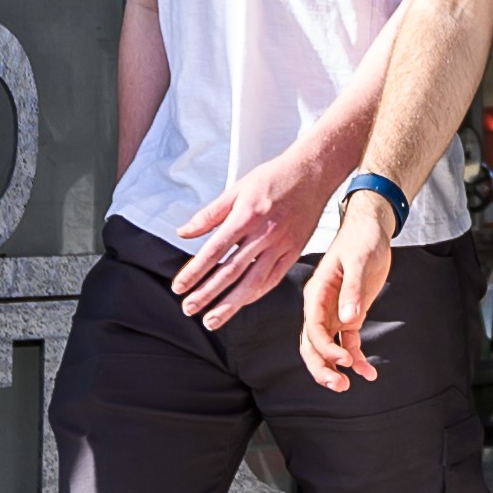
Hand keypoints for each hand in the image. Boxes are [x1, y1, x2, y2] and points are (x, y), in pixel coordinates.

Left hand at [172, 143, 347, 326]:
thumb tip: (184, 232)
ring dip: (230, 304)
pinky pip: (273, 279)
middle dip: (207, 294)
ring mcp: (282, 246)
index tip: (179, 287)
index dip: (194, 272)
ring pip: (253, 282)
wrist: (313, 173)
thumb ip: (209, 215)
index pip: (214, 252)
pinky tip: (241, 303)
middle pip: (231, 272)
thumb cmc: (274, 178)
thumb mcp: (237, 189)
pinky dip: (255, 294)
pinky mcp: (294, 252)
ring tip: (212, 320)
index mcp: (246, 217)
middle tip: (189, 309)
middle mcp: (264, 234)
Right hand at [299, 187, 401, 391]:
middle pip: (312, 345)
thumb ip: (352, 290)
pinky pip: (348, 343)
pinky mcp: (349, 316)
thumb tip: (348, 320)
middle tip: (339, 385)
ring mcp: (333, 313)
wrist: (371, 230)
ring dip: (335, 368)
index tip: (345, 359)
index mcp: (317, 293)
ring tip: (348, 386)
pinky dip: (357, 358)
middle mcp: (320, 307)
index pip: (313, 327)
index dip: (325, 348)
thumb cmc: (361, 240)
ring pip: (326, 348)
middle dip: (322, 367)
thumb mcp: (358, 261)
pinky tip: (369, 372)